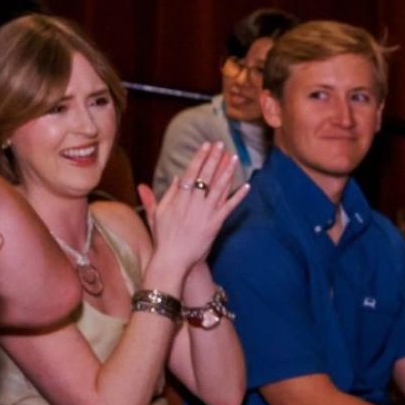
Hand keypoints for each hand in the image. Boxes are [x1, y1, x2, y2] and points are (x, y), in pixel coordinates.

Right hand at [134, 142, 250, 273]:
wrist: (172, 259)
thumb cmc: (163, 238)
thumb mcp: (158, 214)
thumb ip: (166, 195)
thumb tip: (176, 178)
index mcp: (179, 199)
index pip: (191, 173)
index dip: (200, 158)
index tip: (206, 145)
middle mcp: (193, 203)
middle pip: (206, 176)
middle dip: (214, 159)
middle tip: (222, 144)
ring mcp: (205, 213)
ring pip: (218, 188)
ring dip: (227, 172)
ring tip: (234, 158)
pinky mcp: (215, 225)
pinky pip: (229, 208)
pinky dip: (238, 197)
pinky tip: (247, 186)